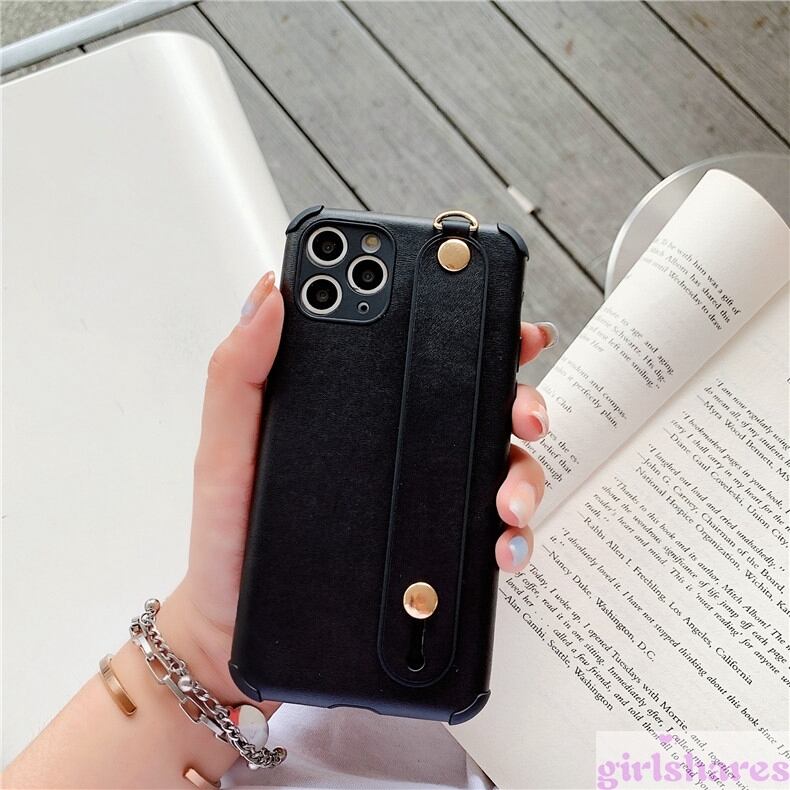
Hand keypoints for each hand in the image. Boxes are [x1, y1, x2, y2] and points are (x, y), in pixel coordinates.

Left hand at [163, 272, 551, 706]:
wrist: (236, 627)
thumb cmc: (228, 537)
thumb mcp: (225, 449)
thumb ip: (238, 374)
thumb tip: (267, 296)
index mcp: (355, 407)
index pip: (420, 354)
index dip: (473, 329)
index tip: (507, 326)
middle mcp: (397, 448)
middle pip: (478, 407)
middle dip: (519, 401)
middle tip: (522, 415)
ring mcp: (417, 499)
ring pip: (496, 467)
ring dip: (523, 473)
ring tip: (508, 499)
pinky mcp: (429, 551)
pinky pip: (485, 534)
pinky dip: (512, 537)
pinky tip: (501, 547)